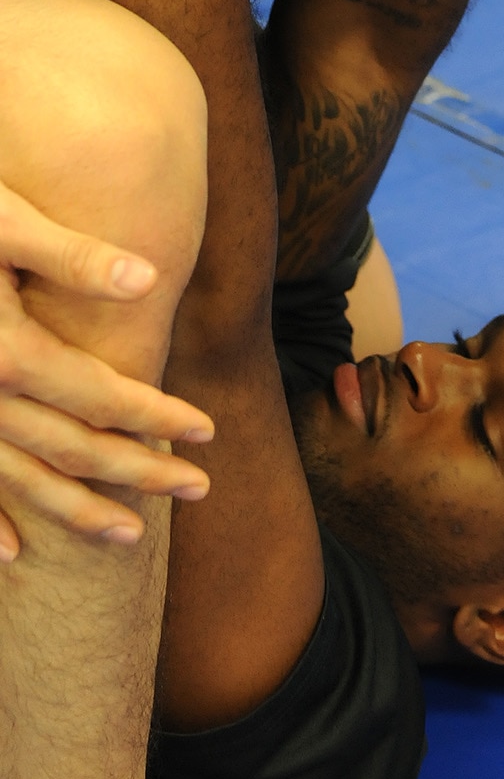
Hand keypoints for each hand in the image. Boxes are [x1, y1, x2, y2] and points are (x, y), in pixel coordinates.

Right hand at [0, 179, 213, 557]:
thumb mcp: (8, 224)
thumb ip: (75, 257)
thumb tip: (149, 279)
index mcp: (10, 353)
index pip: (103, 397)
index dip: (159, 416)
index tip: (209, 433)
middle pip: (72, 450)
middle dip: (139, 473)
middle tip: (199, 489)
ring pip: (22, 482)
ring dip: (76, 511)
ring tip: (130, 534)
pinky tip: (14, 554)